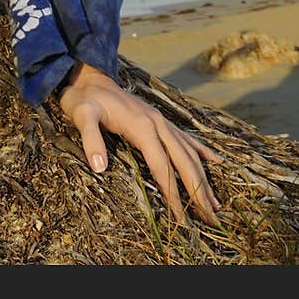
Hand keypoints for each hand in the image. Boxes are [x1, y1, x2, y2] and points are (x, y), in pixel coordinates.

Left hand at [58, 62, 221, 225]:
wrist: (89, 78)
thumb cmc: (84, 100)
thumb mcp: (81, 116)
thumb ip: (91, 140)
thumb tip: (99, 168)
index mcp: (143, 127)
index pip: (162, 167)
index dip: (173, 195)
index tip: (182, 220)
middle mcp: (158, 123)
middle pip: (184, 162)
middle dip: (199, 192)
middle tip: (212, 219)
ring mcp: (161, 121)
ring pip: (189, 152)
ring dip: (204, 178)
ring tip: (217, 204)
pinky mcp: (159, 120)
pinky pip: (186, 138)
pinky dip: (202, 151)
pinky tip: (216, 161)